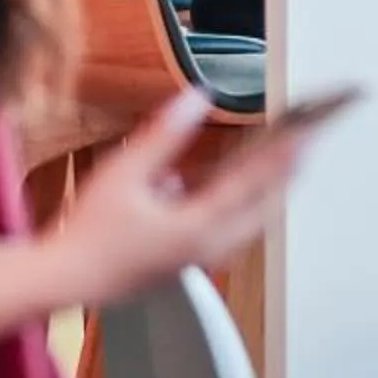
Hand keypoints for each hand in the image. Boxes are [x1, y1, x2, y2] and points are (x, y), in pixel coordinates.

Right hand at [51, 91, 314, 311]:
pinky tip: (233, 184)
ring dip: (268, 190)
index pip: (254, 185)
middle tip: (308, 142)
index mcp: (198, 228)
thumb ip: (164, 135)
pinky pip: (231, 231)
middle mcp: (210, 247)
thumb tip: (196, 99)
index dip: (284, 156)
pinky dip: (243, 205)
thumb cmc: (90, 231)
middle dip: (287, 173)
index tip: (309, 133)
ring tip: (286, 158)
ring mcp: (202, 258)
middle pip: (265, 208)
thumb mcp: (124, 173)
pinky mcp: (191, 262)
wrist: (68, 279)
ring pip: (251, 222)